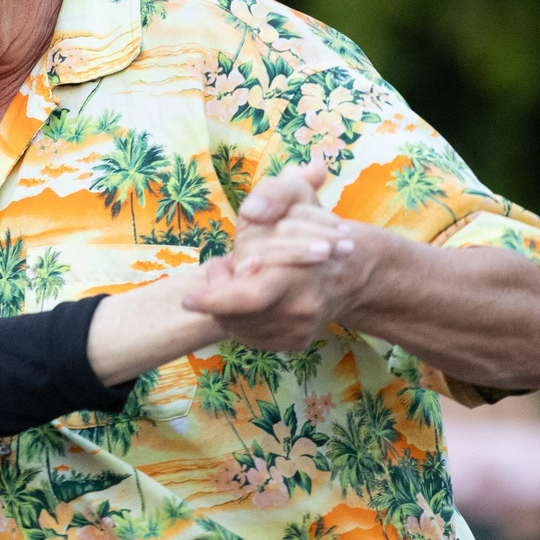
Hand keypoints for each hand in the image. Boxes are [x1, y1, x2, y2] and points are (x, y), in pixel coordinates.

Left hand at [180, 165, 364, 350]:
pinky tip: (251, 295)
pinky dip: (241, 318)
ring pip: (238, 328)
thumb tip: (253, 210)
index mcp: (300, 275)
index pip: (249, 297)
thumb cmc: (315, 229)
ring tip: (241, 275)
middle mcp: (301, 309)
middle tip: (223, 265)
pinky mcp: (295, 344)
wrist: (351, 270)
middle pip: (236, 316)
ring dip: (227, 304)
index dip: (215, 299)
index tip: (189, 298)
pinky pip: (251, 337)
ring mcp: (299, 331)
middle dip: (218, 292)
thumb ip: (274, 194)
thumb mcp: (297, 196)